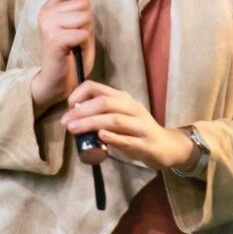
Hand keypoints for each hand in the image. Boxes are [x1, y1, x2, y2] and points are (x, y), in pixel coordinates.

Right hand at [31, 0, 94, 116]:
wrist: (57, 82)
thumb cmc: (71, 53)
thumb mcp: (76, 23)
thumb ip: (78, 4)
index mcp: (49, 7)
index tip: (76, 15)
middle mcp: (46, 13)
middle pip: (83, 2)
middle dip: (87, 20)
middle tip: (77, 36)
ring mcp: (49, 25)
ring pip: (84, 16)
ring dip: (86, 32)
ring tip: (76, 43)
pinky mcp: (54, 38)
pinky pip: (82, 33)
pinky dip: (83, 44)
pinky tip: (74, 51)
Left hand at [60, 80, 199, 171]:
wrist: (166, 146)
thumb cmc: (137, 131)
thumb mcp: (120, 117)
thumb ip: (102, 114)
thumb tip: (74, 116)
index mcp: (123, 99)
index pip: (98, 88)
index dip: (80, 94)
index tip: (68, 107)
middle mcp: (132, 108)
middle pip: (105, 103)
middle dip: (82, 111)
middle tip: (66, 122)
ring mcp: (140, 125)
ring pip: (114, 119)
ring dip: (92, 123)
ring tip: (74, 129)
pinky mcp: (145, 143)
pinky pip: (128, 139)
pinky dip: (113, 137)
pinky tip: (101, 137)